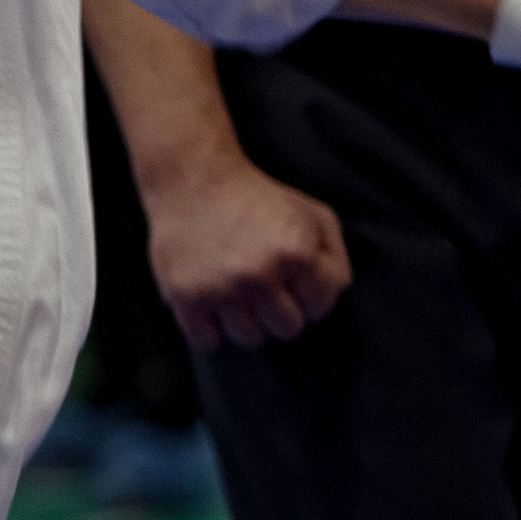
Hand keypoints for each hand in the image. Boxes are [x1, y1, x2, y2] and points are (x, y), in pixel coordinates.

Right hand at [145, 152, 352, 350]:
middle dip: (282, 312)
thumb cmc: (258, 197)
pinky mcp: (185, 296)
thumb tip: (335, 293)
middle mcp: (259, 274)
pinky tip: (214, 307)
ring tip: (241, 298)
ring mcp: (220, 288)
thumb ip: (334, 254)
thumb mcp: (311, 212)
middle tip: (267, 291)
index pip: (320, 307)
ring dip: (249, 322)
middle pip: (287, 329)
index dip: (311, 297)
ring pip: (250, 339)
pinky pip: (208, 341)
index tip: (294, 283)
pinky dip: (213, 331)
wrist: (194, 178)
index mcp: (296, 252)